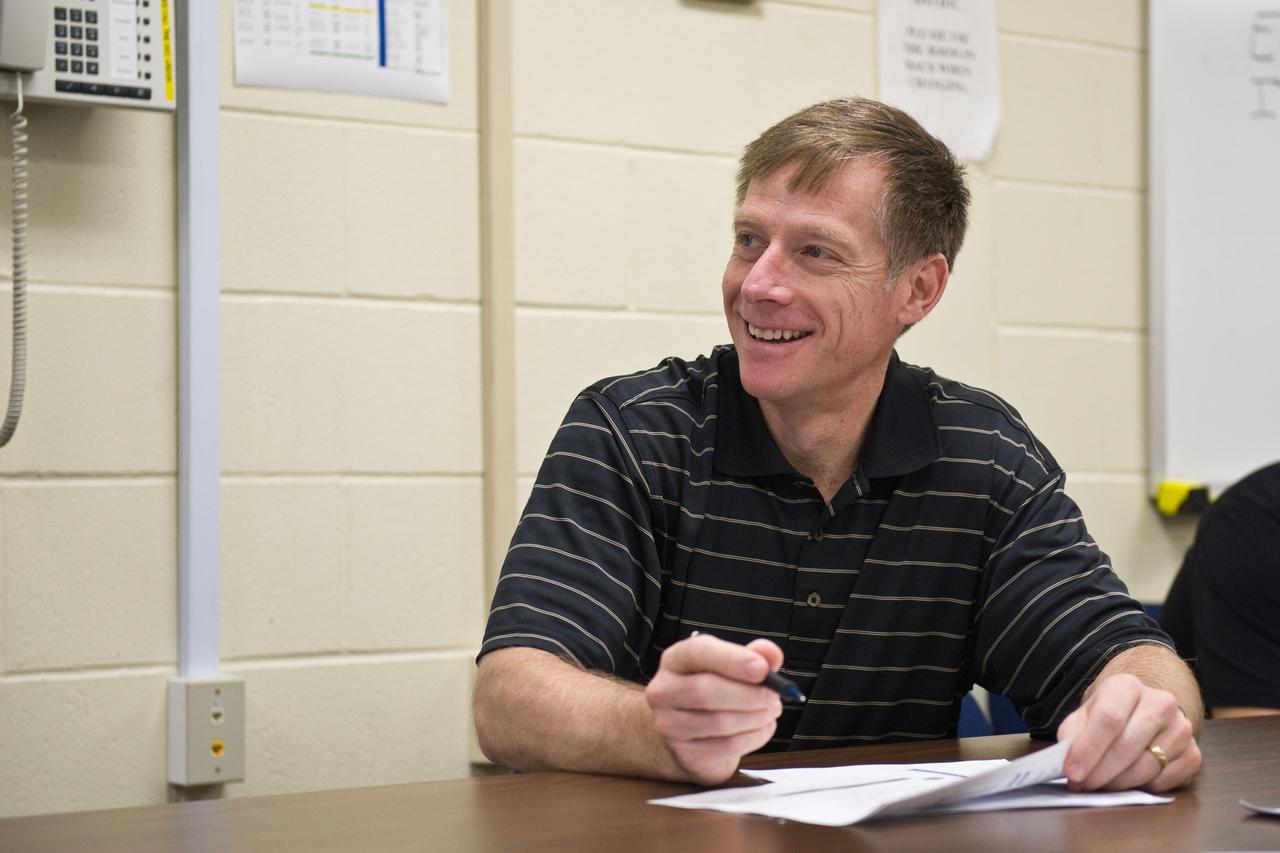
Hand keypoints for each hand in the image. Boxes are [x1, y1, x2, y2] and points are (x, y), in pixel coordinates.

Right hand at [643, 634, 783, 784]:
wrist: (687, 737)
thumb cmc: (712, 695)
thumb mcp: (730, 668)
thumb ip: (753, 656)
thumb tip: (772, 655)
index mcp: (675, 660)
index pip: (698, 652)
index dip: (732, 659)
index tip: (763, 669)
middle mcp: (664, 691)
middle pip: (706, 691)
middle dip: (750, 694)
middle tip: (774, 696)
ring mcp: (670, 725)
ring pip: (720, 721)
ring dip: (756, 717)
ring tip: (770, 712)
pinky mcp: (686, 754)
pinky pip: (727, 746)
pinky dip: (754, 737)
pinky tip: (761, 728)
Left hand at [1057, 672, 1200, 791]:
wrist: (1141, 714)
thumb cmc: (1107, 716)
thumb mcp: (1083, 718)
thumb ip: (1072, 737)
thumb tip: (1067, 765)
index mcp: (1127, 686)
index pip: (1109, 718)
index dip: (1089, 749)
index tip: (1073, 772)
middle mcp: (1160, 702)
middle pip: (1128, 745)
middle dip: (1101, 772)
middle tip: (1083, 785)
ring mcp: (1181, 727)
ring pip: (1147, 766)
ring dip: (1119, 783)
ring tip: (1101, 785)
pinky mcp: (1194, 752)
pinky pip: (1165, 780)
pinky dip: (1143, 787)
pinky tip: (1128, 782)